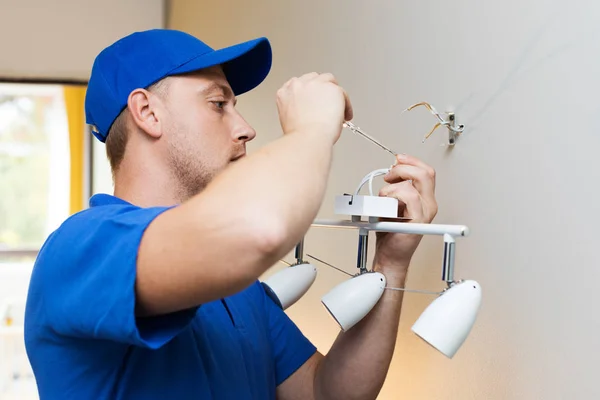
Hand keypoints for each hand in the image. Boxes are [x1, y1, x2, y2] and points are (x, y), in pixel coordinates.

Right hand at [276, 72, 352, 142]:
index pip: (299, 85)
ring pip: (329, 81)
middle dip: (322, 90)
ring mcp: (315, 84)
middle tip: (328, 104)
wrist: (308, 138)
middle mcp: (299, 85)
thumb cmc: (299, 135)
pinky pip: (342, 93)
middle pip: (314, 79)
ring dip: (334, 94)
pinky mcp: (332, 88)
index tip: (315, 100)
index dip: (309, 92)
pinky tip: (345, 116)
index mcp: (285, 92)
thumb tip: (309, 111)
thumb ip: (297, 108)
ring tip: (338, 110)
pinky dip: (346, 105)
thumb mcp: (288, 118)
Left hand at [373, 154, 437, 276]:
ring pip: (412, 185)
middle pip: (425, 173)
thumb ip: (396, 187)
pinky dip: (393, 197)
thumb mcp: (392, 203)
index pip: (426, 171)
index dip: (411, 161)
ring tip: (383, 200)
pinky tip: (386, 207)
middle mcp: (429, 204)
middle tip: (389, 174)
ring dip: (391, 188)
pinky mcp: (418, 221)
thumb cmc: (390, 231)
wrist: (390, 254)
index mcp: (425, 198)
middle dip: (403, 168)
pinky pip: (408, 198)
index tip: (398, 159)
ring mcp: (425, 213)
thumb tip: (393, 170)